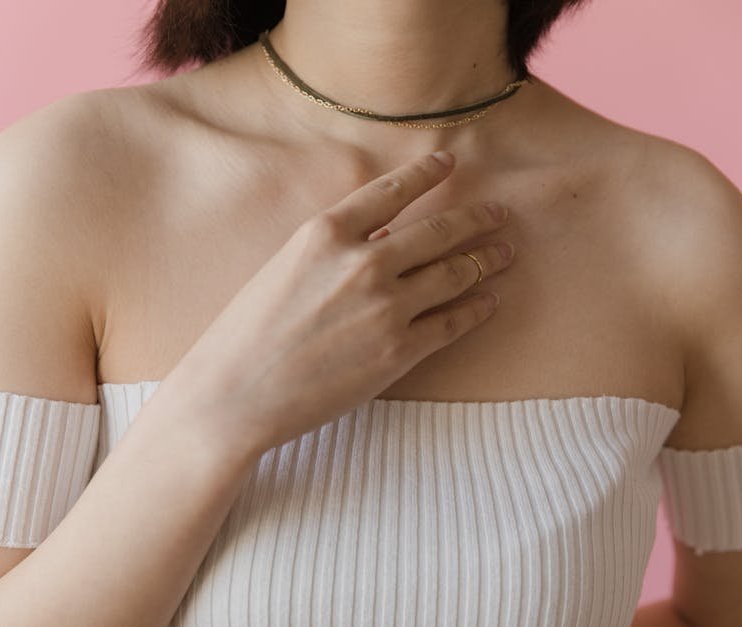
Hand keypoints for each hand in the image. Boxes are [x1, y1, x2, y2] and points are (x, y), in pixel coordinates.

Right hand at [162, 151, 514, 457]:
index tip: (450, 161)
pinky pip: (453, 322)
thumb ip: (336, 248)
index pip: (392, 190)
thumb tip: (383, 238)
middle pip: (439, 230)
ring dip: (487, 260)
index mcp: (326, 232)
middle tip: (500, 213)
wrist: (235, 393)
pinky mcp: (399, 351)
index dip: (427, 172)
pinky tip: (491, 300)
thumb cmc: (248, 331)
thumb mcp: (285, 268)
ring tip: (506, 253)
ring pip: (454, 273)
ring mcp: (386, 306)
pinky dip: (478, 308)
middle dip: (477, 218)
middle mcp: (363, 261)